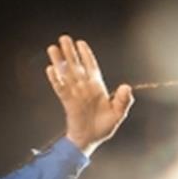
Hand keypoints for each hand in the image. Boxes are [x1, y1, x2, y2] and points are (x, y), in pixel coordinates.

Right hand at [46, 35, 133, 156]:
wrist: (90, 140)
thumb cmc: (104, 127)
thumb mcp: (118, 113)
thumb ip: (124, 100)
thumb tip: (127, 86)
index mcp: (97, 87)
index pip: (91, 66)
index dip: (86, 55)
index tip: (80, 43)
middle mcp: (84, 88)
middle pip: (76, 66)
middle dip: (70, 52)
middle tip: (64, 38)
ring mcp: (75, 94)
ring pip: (66, 74)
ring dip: (59, 61)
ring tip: (52, 48)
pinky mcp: (68, 102)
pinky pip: (60, 88)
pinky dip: (56, 79)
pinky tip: (51, 69)